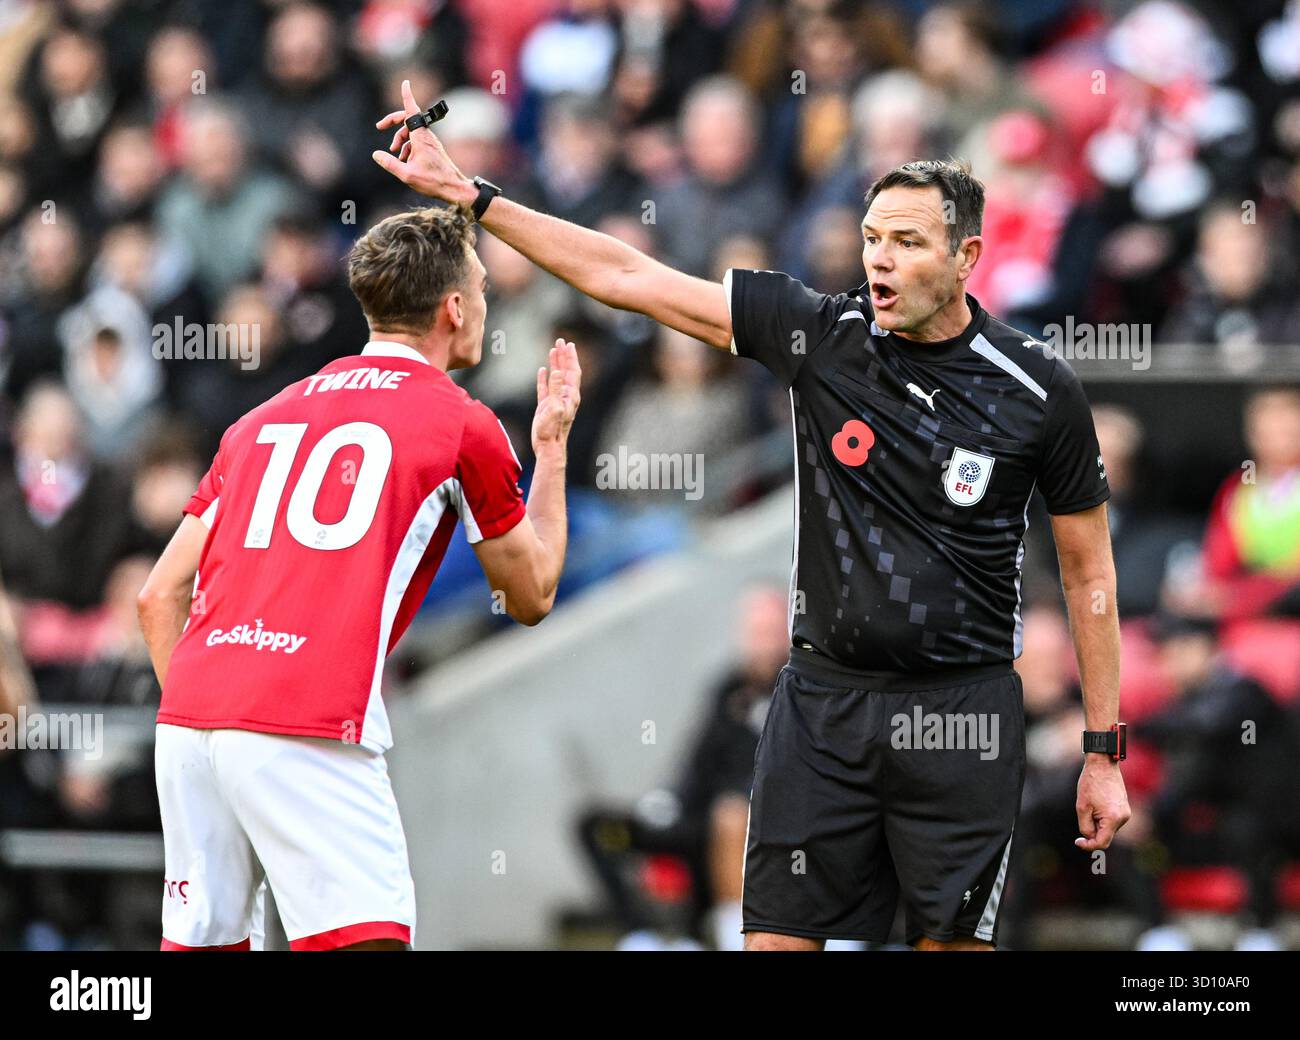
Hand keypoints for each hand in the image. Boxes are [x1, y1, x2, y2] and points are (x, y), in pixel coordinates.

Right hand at [373, 80, 477, 205]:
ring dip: (399, 139)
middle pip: (407, 119)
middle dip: (393, 121)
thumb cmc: (434, 182)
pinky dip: (407, 147)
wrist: (454, 188)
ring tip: (395, 154)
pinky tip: (404, 160)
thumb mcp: (407, 175)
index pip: (412, 111)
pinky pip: (416, 141)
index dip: (407, 96)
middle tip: (379, 127)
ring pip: (411, 132)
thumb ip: (390, 164)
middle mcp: (426, 136)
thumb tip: (376, 154)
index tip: (405, 83)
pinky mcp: (432, 148)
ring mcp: (430, 141)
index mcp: (421, 138)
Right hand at [532, 340, 580, 456]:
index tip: (568, 344)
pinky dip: (545, 378)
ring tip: (553, 350)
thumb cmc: (552, 430)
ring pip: (556, 377)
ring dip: (555, 363)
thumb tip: (556, 371)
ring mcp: (556, 400)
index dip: (570, 357)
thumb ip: (556, 389)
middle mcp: (565, 396)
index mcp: (571, 396)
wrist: (548, 447)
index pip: (572, 372)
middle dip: (564, 356)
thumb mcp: (554, 408)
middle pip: (566, 371)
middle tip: (561, 340)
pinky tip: (543, 370)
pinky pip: (546, 388)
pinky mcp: (546, 406)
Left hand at [1074, 756, 1130, 851]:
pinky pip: (1112, 820)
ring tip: (1091, 805)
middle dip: (1093, 831)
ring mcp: (1126, 813)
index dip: (1088, 845)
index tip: (1078, 842)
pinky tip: (1097, 804)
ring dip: (1097, 823)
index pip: (1102, 843)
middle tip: (1083, 815)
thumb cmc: (1090, 783)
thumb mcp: (1082, 807)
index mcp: (1113, 819)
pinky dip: (1103, 818)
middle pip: (1106, 836)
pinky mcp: (1125, 808)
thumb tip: (1090, 838)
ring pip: (1108, 828)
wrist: (1103, 765)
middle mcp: (1123, 818)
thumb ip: (1085, 826)